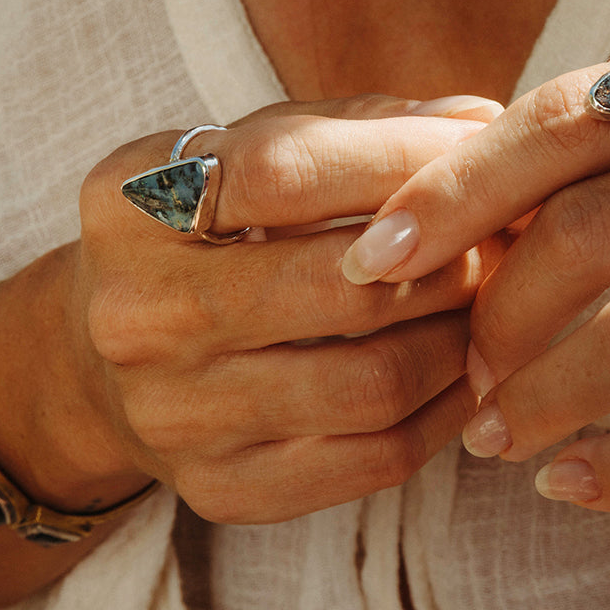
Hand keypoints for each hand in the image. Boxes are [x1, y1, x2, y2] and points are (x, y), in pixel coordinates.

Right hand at [55, 95, 505, 522]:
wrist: (105, 359)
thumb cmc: (213, 233)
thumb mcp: (252, 153)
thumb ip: (361, 128)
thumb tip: (484, 121)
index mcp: (133, 202)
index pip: (286, 169)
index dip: (404, 156)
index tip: (484, 145)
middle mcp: (137, 313)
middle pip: (343, 287)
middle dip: (453, 258)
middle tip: (504, 239)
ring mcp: (175, 414)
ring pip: (373, 383)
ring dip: (462, 339)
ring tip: (492, 304)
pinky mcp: (222, 488)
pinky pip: (376, 460)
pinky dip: (447, 412)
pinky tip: (466, 371)